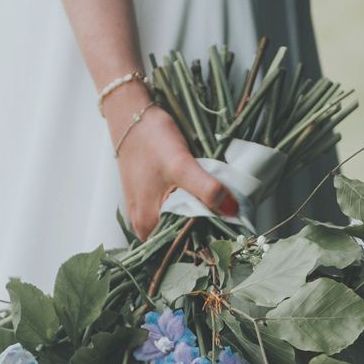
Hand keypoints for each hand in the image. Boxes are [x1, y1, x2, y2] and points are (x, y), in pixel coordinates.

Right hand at [104, 84, 237, 238]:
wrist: (131, 114)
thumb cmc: (150, 139)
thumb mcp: (182, 165)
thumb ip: (207, 190)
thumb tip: (232, 210)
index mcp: (147, 224)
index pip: (182, 248)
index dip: (207, 243)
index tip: (229, 235)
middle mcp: (142, 223)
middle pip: (180, 238)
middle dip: (204, 230)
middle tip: (229, 220)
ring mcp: (144, 210)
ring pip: (178, 223)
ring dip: (197, 217)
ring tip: (219, 208)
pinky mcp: (149, 198)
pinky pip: (172, 211)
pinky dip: (188, 206)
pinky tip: (200, 197)